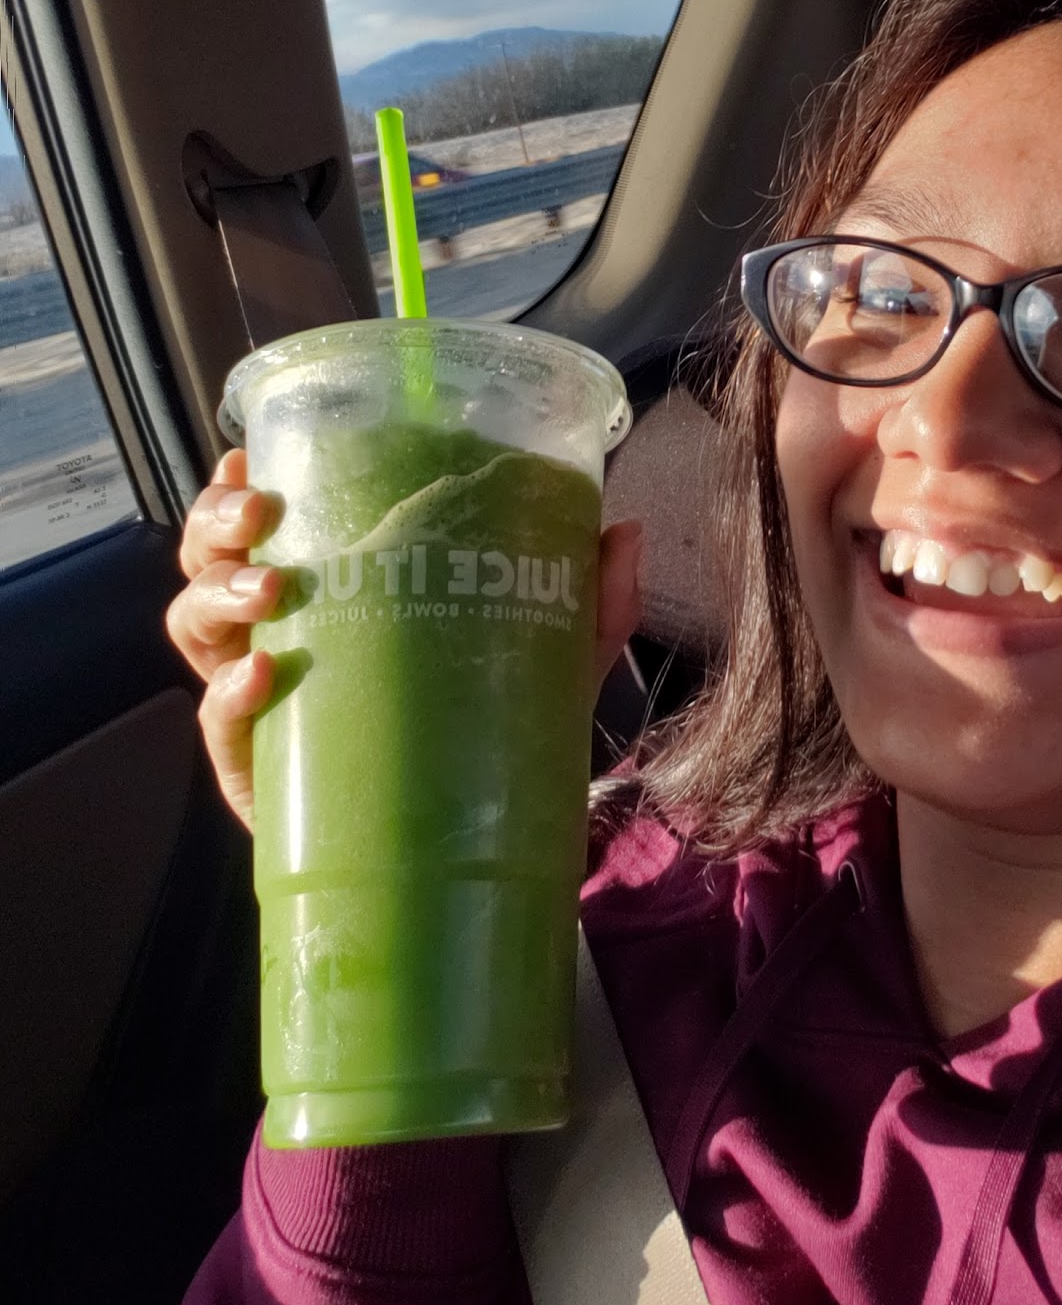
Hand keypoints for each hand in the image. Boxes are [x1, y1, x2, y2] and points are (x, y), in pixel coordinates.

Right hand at [166, 448, 643, 830]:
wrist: (486, 844)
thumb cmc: (494, 727)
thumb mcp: (551, 656)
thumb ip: (590, 598)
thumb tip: (624, 529)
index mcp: (330, 590)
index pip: (261, 525)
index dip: (236, 489)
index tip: (248, 460)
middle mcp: (279, 636)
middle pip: (208, 563)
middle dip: (217, 528)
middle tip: (260, 518)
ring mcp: (261, 704)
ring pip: (194, 629)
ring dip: (219, 596)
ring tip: (271, 589)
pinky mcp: (260, 776)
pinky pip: (219, 730)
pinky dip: (228, 698)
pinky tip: (261, 678)